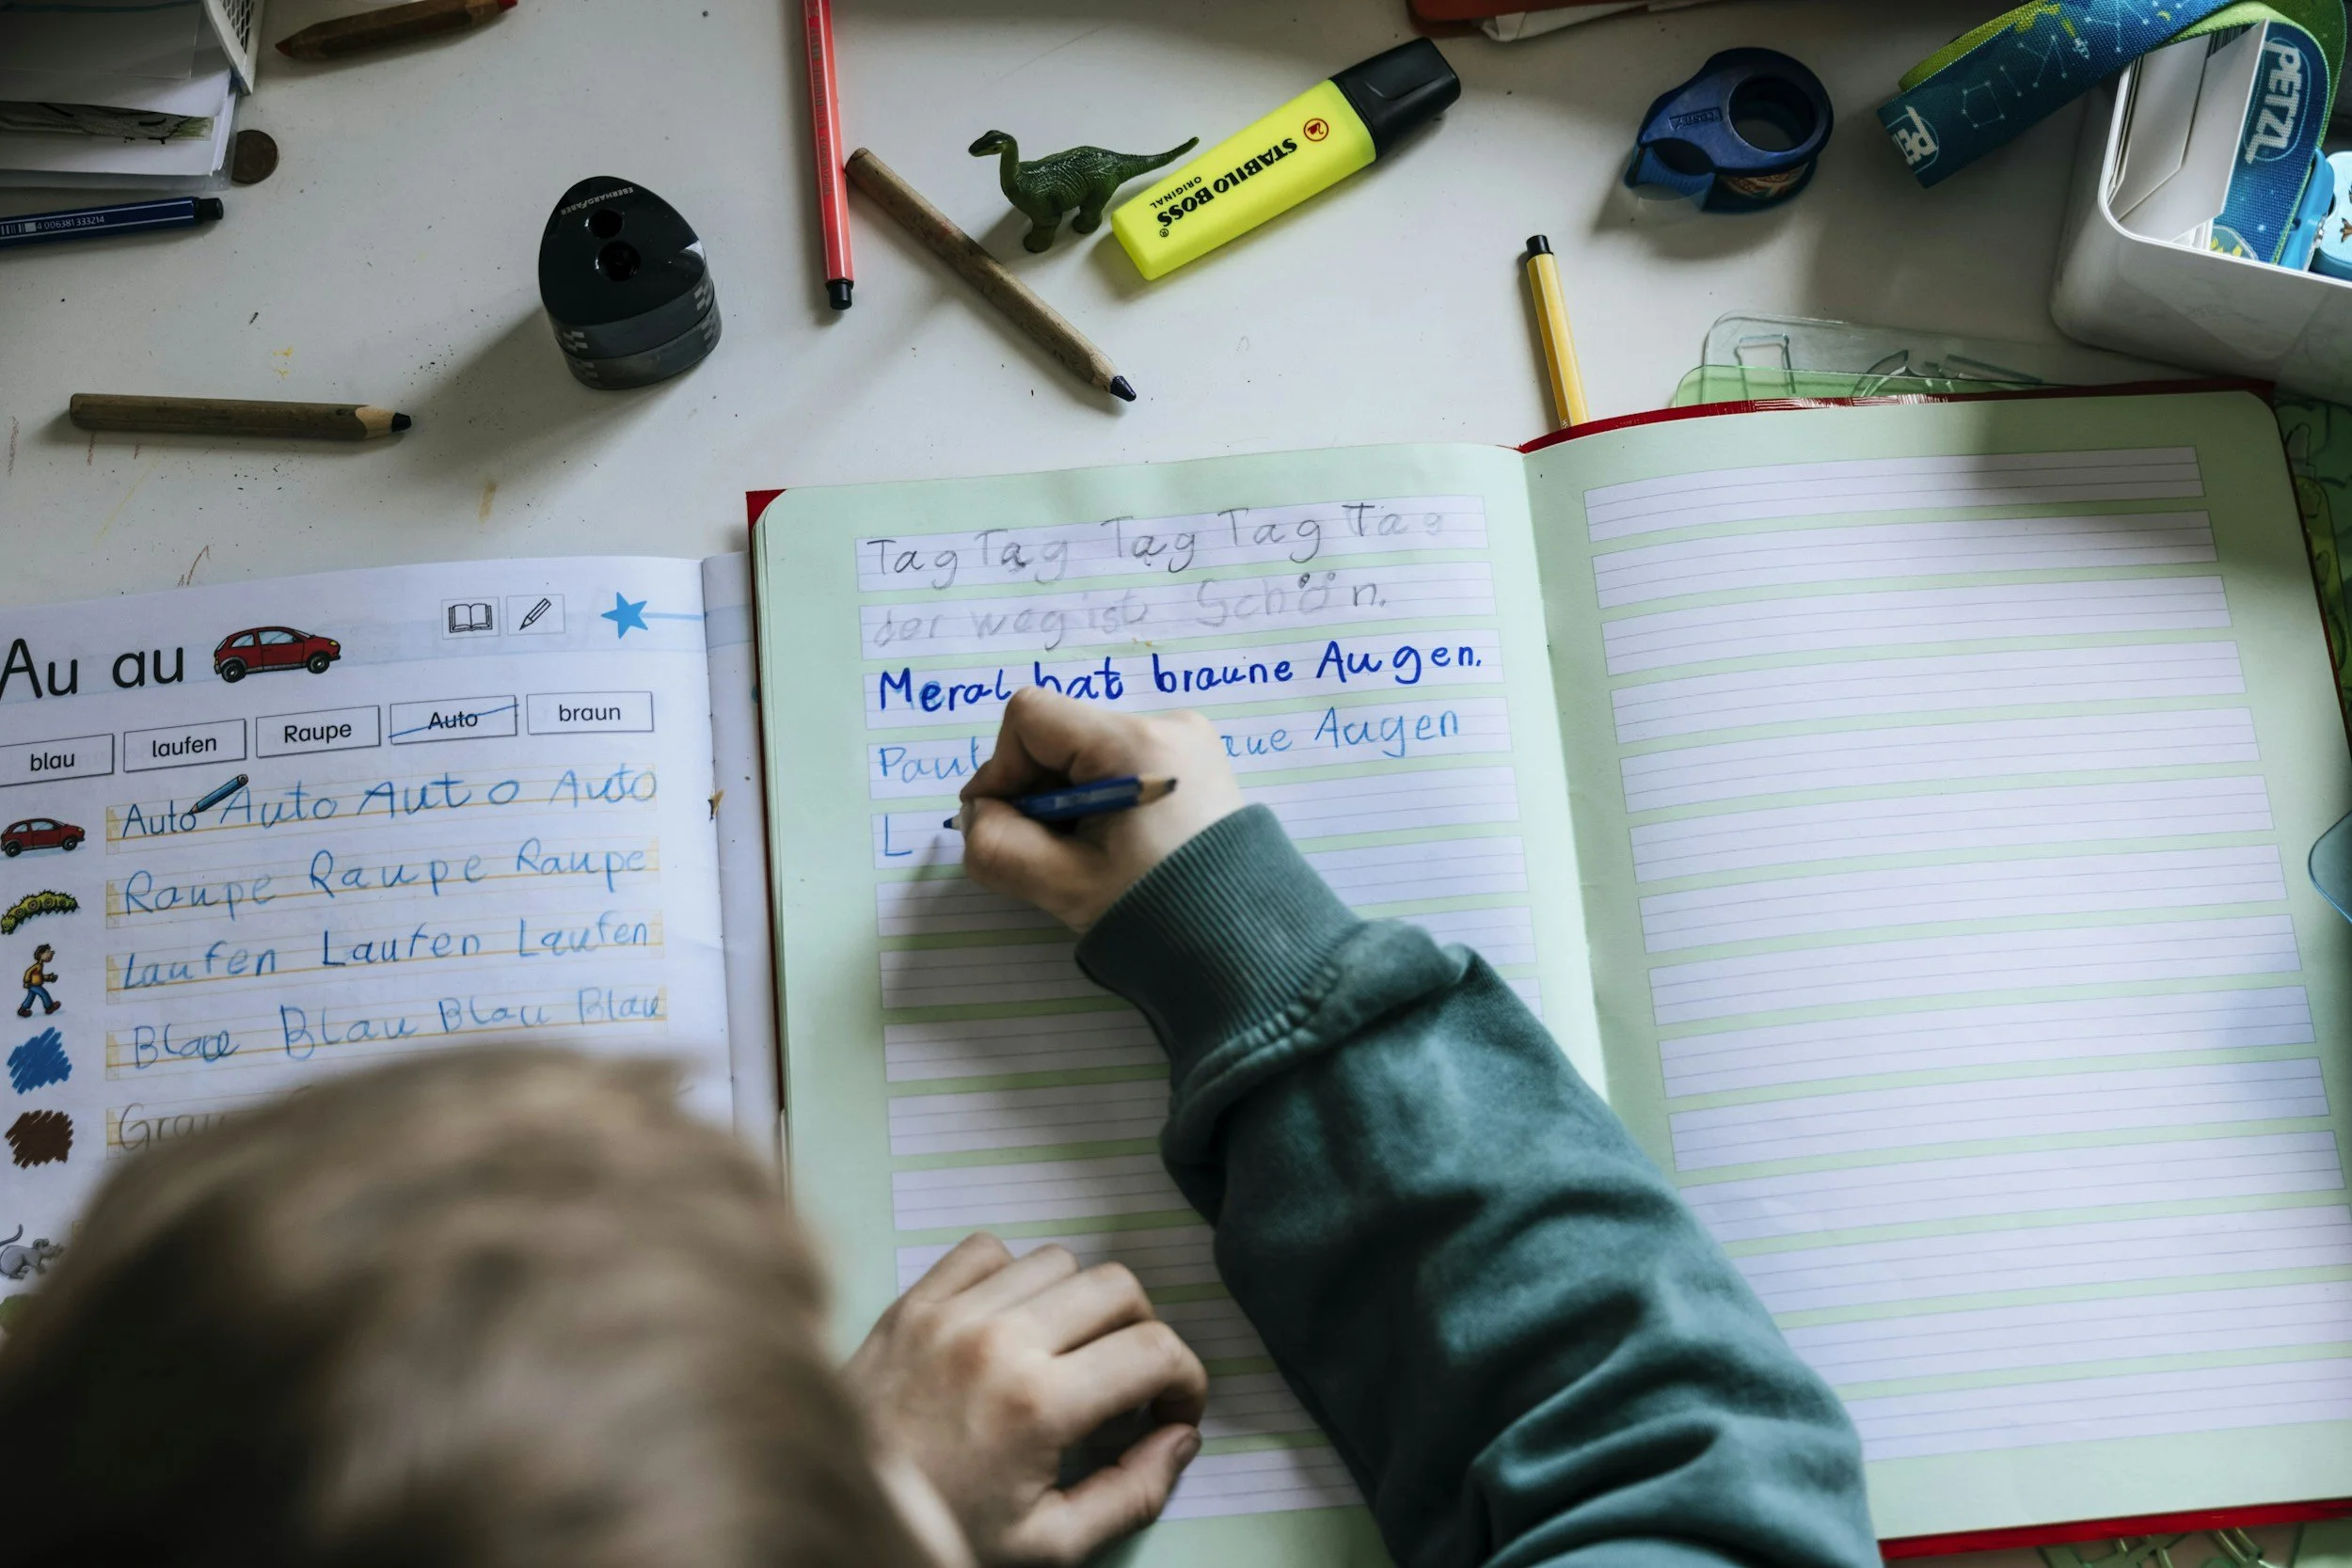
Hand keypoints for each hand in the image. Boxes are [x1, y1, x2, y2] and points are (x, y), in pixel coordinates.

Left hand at [845, 1233, 1208, 1566]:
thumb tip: (1180, 1438)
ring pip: (1058, 1261)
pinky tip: (1007, 1325)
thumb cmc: (942, 1534)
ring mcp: (950, 1313)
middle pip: (1117, 1288)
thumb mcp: (1050, 1543)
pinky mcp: (913, 1302)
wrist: (837, 1516)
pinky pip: (987, 1250)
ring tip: (1064, 1355)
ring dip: (1078, 1304)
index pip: (1154, 1350)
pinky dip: (1011, 1276)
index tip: (1173, 1407)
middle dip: (1142, 1333)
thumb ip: (1131, 1493)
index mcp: (1038, 1404)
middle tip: (1127, 1381)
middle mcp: (998, 1341)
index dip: (1185, 1378)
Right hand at [958, 689, 1245, 930]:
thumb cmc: (1157, 913)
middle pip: (1061, 736)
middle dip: (1036, 792)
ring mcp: (1188, 745)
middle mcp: (1166, 727)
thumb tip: (977, 814)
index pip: (1031, 718)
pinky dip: (1102, 803)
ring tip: (1086, 858)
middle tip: (1046, 853)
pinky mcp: (1197, 768)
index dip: (1000, 769)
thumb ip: (996, 844)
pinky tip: (1114, 850)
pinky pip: (1123, 768)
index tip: (1000, 822)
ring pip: (1089, 754)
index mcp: (1134, 743)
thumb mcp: (1062, 884)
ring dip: (1068, 801)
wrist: (1245, 948)